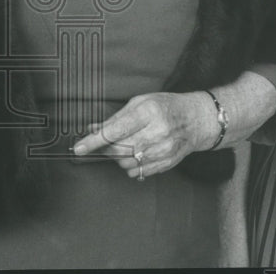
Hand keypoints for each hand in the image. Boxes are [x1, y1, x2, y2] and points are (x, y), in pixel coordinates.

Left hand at [72, 91, 217, 179]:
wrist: (197, 119)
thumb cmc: (168, 107)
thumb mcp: (142, 102)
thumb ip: (115, 118)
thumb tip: (91, 130)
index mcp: (149, 111)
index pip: (115, 130)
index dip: (93, 141)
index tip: (78, 148)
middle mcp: (157, 131)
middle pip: (118, 150)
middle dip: (108, 148)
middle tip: (111, 141)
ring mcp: (164, 149)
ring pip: (126, 164)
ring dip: (120, 158)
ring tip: (130, 145)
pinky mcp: (167, 162)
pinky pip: (138, 172)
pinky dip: (133, 166)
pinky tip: (141, 153)